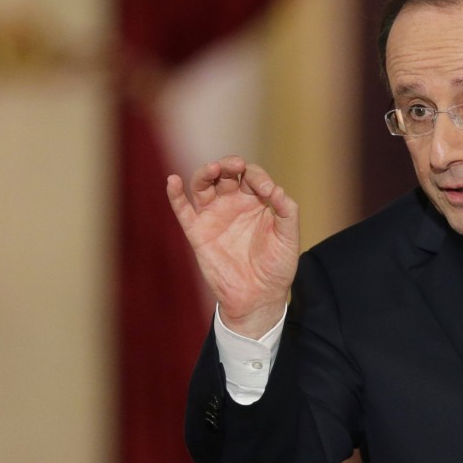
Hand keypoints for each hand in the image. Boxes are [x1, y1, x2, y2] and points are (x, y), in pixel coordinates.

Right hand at [167, 157, 298, 338]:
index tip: (268, 192)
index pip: (252, 176)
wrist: (259, 298)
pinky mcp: (198, 232)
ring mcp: (214, 216)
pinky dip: (174, 194)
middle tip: (236, 165)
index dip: (258, 177)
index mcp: (256, 202)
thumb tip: (277, 189)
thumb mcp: (289, 238)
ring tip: (214, 168)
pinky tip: (173, 180)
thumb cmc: (277, 268)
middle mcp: (233, 204)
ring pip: (203, 184)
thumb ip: (287, 211)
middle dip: (229, 163)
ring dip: (205, 172)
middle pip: (225, 172)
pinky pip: (182, 210)